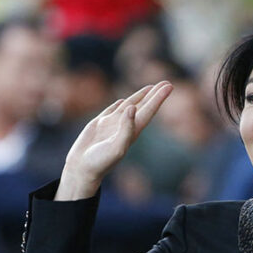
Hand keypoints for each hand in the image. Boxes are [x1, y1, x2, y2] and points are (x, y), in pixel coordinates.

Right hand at [56, 81, 172, 199]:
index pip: (149, 111)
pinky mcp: (100, 124)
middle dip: (155, 95)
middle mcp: (125, 126)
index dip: (159, 98)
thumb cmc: (101, 161)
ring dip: (140, 97)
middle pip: (144, 106)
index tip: (170, 86)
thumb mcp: (117, 147)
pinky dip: (120, 104)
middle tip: (167, 83)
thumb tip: (133, 108)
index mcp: (132, 131)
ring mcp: (112, 124)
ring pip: (130, 106)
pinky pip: (113, 110)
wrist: (82, 169)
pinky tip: (126, 100)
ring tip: (151, 88)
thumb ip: (126, 128)